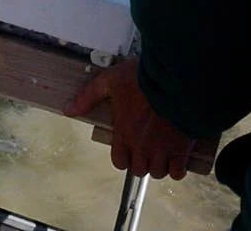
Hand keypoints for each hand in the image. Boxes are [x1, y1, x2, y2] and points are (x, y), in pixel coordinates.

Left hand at [66, 57, 193, 179]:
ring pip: (158, 172)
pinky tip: (177, 156)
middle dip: (142, 162)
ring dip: (160, 165)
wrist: (174, 80)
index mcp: (124, 132)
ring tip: (163, 152)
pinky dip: (177, 168)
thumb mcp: (110, 80)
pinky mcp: (181, 149)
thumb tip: (69, 110)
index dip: (124, 157)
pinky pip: (178, 172)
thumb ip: (89, 96)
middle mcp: (141, 145)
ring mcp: (162, 149)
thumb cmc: (143, 79)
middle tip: (148, 149)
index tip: (130, 148)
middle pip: (139, 170)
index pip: (119, 162)